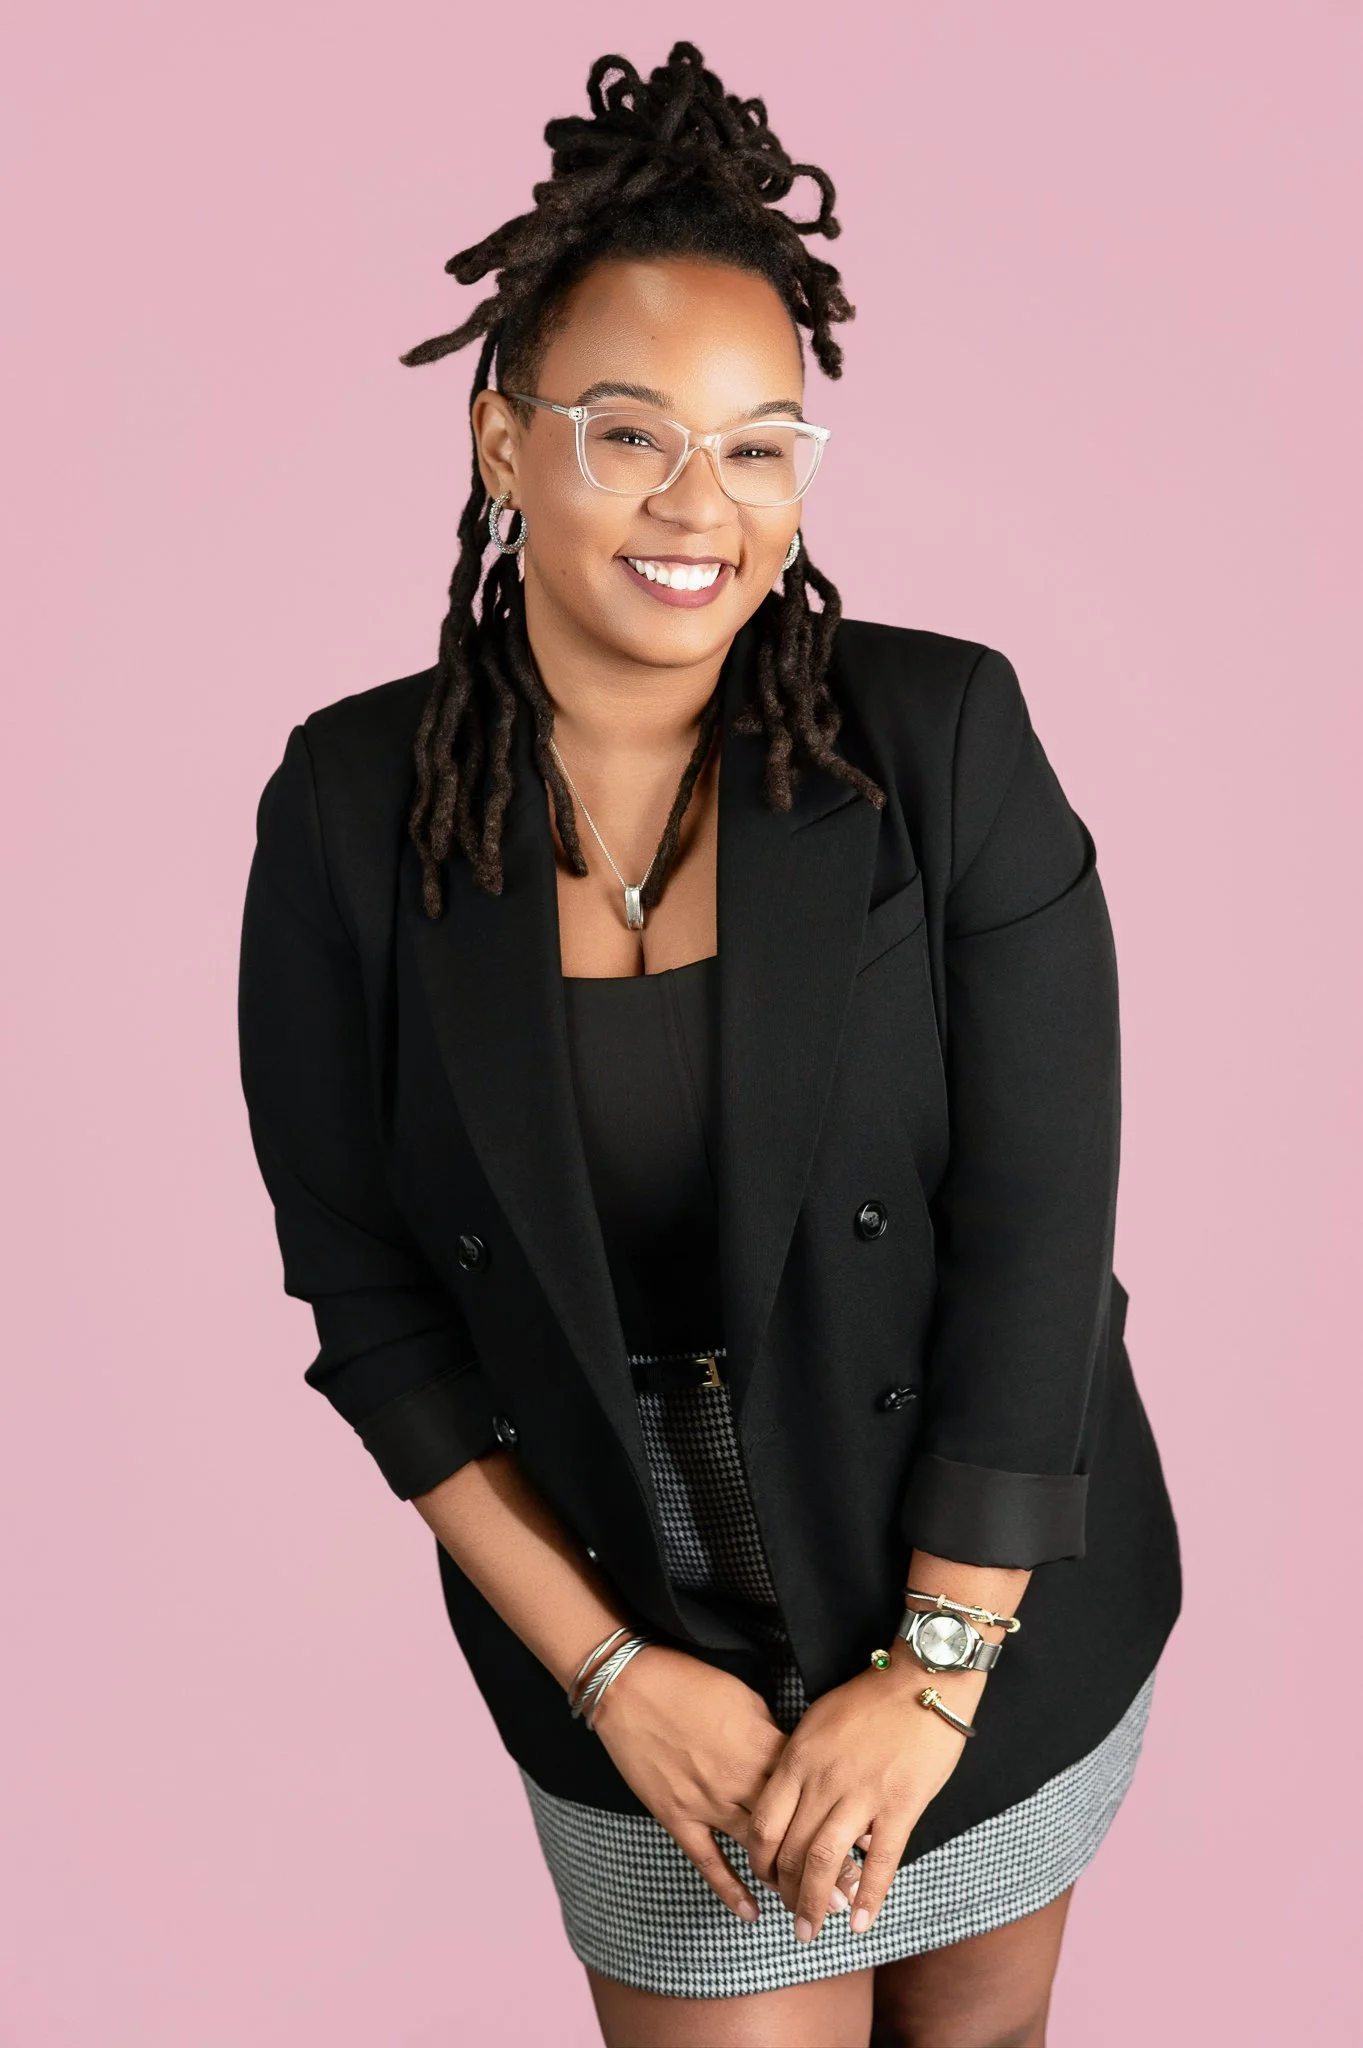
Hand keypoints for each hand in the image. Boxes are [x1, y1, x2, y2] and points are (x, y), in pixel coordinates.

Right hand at [589, 1644, 865, 1923]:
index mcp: (763, 1745)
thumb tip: (797, 1763)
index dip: (839, 1816)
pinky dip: (730, 1888)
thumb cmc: (690, 1680)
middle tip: (852, 1888)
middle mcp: (740, 1779)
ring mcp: (707, 1800)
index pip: (812, 1791)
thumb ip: (774, 1736)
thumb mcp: (746, 1698)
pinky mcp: (676, 1815)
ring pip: (757, 1848)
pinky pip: (707, 1859)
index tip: (868, 1840)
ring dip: (788, 1878)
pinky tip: (752, 1913)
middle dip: (824, 1858)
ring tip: (819, 1906)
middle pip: (791, 1826)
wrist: (629, 1683)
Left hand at [746, 1642, 982, 1942]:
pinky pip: (880, 1861)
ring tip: (811, 1931)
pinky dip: (869, 1898)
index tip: (765, 1880)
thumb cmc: (869, 1699)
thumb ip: (802, 1765)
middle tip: (791, 1918)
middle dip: (785, 1893)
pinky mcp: (900, 1805)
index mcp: (799, 1759)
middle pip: (789, 1850)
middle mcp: (823, 1781)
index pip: (765, 1823)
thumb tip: (792, 1805)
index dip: (759, 1861)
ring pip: (825, 1862)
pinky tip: (860, 1923)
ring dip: (814, 1903)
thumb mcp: (818, 1722)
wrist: (922, 1680)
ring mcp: (861, 1794)